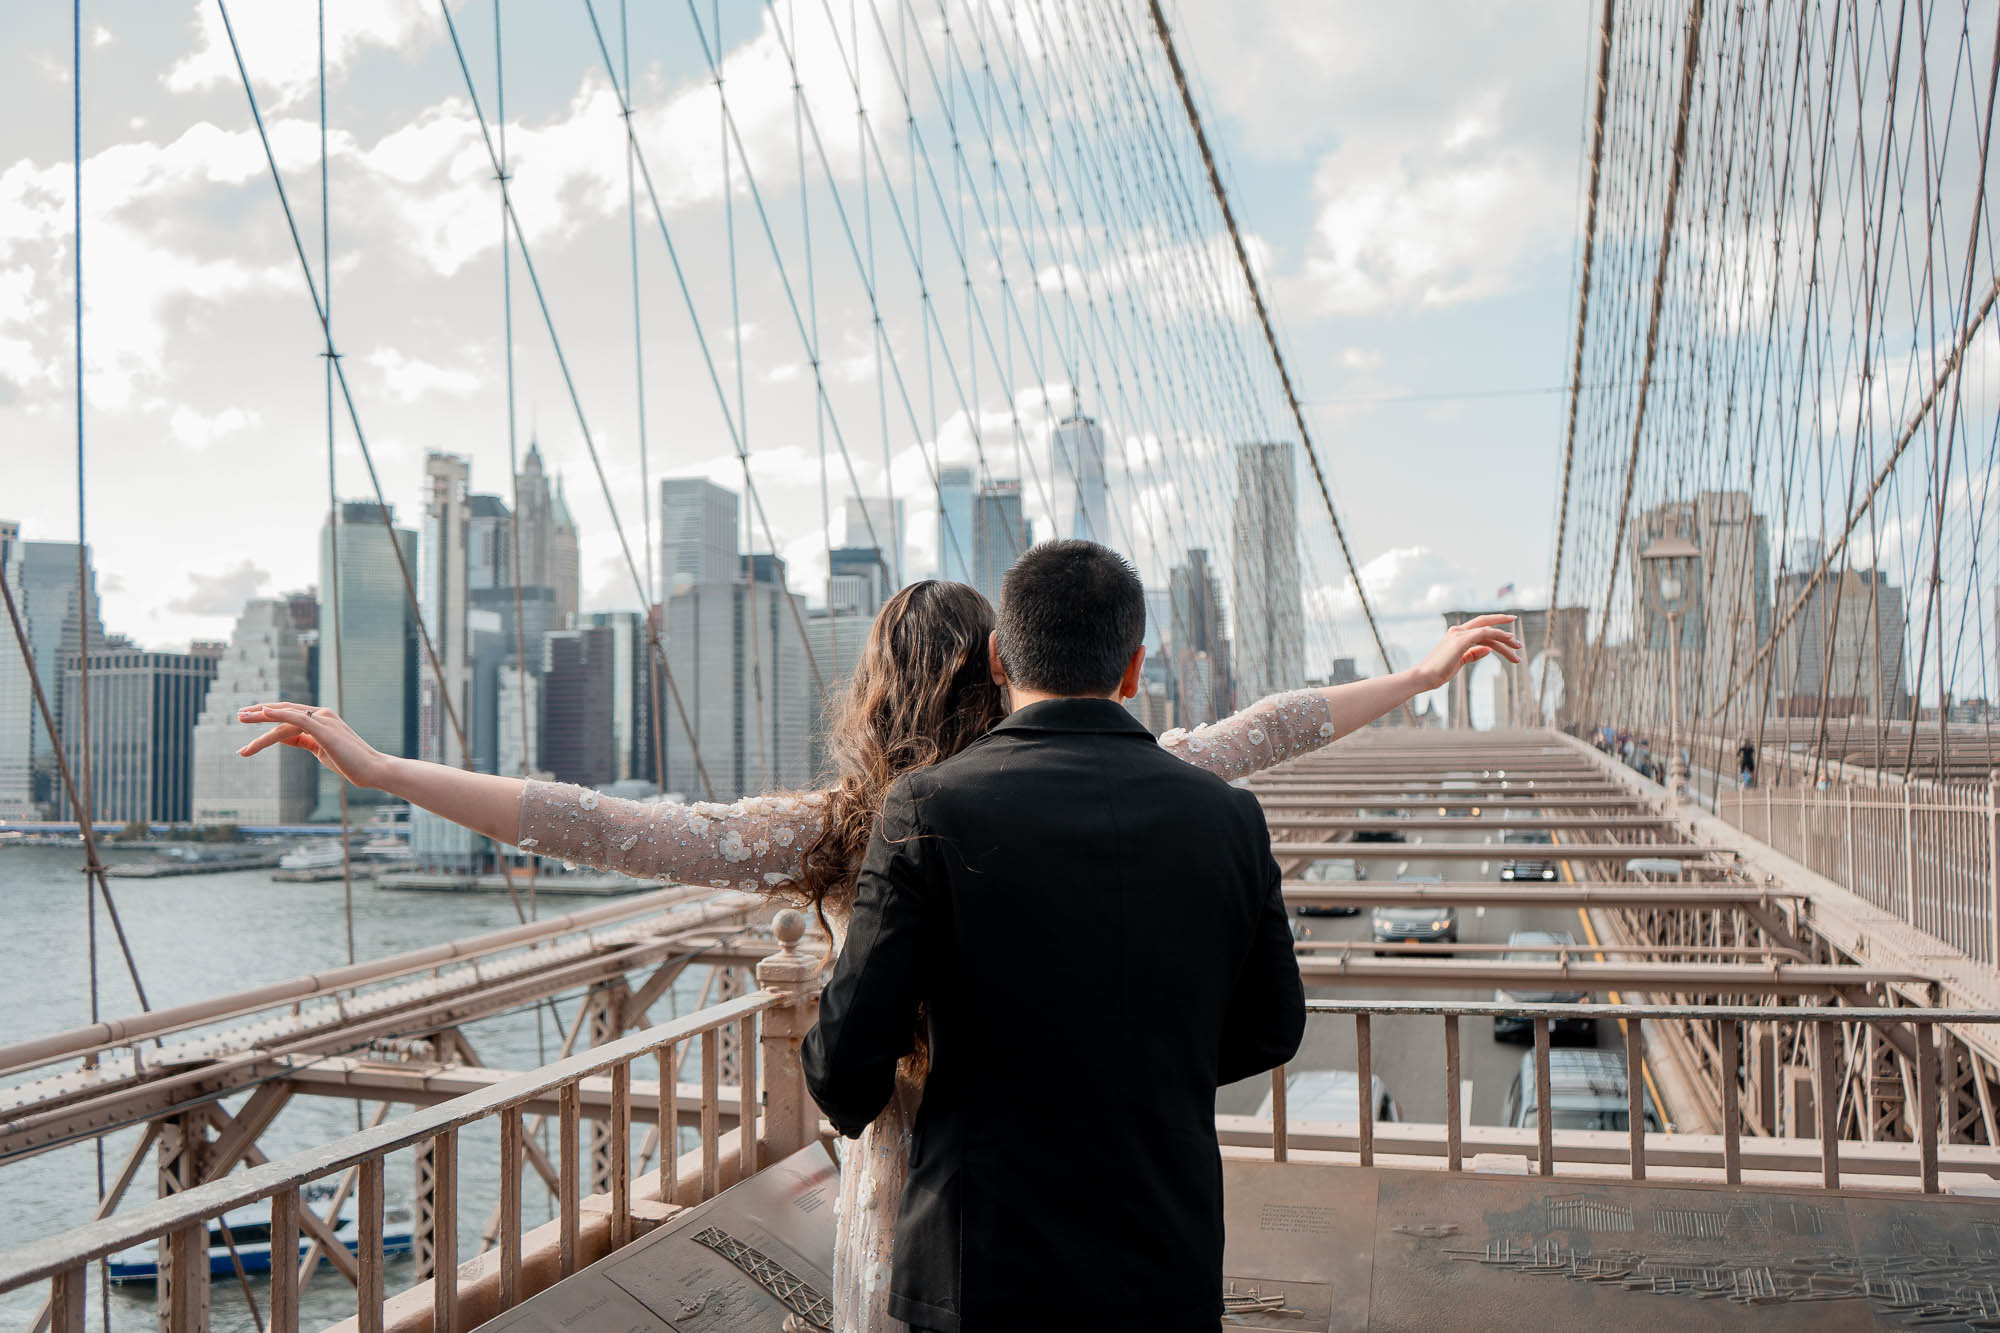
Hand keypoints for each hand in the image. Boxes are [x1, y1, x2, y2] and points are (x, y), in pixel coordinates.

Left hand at [236, 702, 389, 790]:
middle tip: (238, 715)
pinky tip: (262, 713)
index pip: (289, 714)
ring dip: (260, 718)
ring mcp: (324, 720)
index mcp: (323, 719)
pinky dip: (278, 714)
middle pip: (283, 710)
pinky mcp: (324, 729)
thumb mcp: (321, 750)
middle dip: (258, 712)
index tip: (248, 717)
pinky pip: (296, 718)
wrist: (374, 769)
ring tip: (241, 719)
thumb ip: (304, 741)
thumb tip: (284, 738)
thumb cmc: (351, 763)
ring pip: (285, 716)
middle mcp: (323, 714)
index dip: (268, 714)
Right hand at [1409, 615, 1523, 692]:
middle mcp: (1457, 631)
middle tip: (1515, 621)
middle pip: (1484, 621)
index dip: (1494, 626)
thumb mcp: (1459, 662)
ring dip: (1505, 638)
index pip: (1478, 627)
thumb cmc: (1438, 672)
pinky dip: (1498, 635)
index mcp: (1455, 635)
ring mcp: (1458, 634)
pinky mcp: (1461, 640)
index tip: (1508, 632)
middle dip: (1501, 620)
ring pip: (1488, 631)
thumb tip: (1489, 649)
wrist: (1424, 676)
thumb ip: (1473, 653)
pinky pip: (1484, 634)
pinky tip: (1508, 640)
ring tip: (1517, 647)